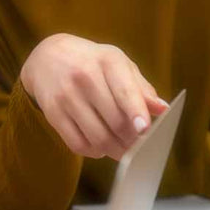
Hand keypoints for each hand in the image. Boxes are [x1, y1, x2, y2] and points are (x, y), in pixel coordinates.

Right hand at [19, 34, 168, 159]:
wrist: (47, 57)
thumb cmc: (92, 62)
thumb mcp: (118, 64)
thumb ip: (141, 88)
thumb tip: (163, 109)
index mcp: (107, 60)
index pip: (124, 90)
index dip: (136, 112)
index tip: (145, 130)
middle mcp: (84, 76)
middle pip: (114, 120)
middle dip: (131, 140)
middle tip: (140, 147)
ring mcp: (66, 95)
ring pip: (97, 137)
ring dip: (115, 150)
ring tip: (123, 150)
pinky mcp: (52, 112)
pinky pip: (77, 143)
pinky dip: (94, 152)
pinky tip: (100, 146)